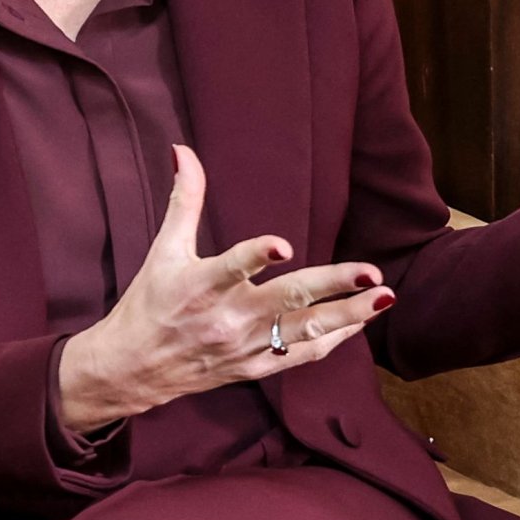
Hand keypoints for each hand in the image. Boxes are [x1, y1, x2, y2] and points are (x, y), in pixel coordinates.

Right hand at [57, 144, 394, 432]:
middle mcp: (227, 319)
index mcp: (201, 286)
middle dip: (333, 285)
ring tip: (386, 296)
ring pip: (305, 332)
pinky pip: (303, 355)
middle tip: (372, 272)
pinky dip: (336, 339)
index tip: (283, 245)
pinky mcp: (255, 367)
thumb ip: (185, 200)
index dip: (256, 256)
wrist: (133, 368)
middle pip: (287, 301)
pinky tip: (362, 319)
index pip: (231, 268)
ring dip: (349, 314)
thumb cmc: (150, 302)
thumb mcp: (165, 250)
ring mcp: (245, 347)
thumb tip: (184, 150)